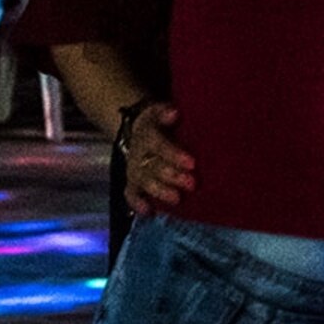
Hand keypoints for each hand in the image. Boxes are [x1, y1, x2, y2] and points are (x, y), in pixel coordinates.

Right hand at [122, 101, 196, 217]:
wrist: (134, 129)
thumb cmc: (157, 122)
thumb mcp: (158, 111)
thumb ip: (165, 112)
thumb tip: (174, 113)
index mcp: (147, 135)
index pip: (159, 145)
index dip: (174, 154)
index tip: (192, 163)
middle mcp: (138, 153)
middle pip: (153, 166)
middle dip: (172, 176)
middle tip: (192, 184)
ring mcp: (134, 169)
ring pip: (144, 181)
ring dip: (160, 190)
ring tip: (176, 199)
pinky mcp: (131, 182)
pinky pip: (131, 193)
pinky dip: (137, 202)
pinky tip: (147, 212)